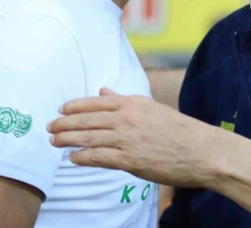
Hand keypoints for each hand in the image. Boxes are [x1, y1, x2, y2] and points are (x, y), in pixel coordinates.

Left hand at [48, 88, 221, 186]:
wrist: (201, 150)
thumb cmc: (180, 130)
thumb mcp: (152, 108)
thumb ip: (125, 100)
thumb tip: (103, 90)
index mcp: (134, 103)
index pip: (97, 101)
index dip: (76, 106)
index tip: (61, 109)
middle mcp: (128, 118)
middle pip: (88, 119)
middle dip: (65, 123)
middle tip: (50, 128)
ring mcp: (128, 139)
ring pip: (89, 137)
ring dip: (68, 140)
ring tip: (54, 142)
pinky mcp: (130, 160)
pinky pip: (99, 157)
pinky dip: (83, 157)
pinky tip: (73, 158)